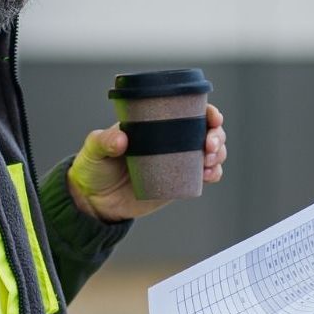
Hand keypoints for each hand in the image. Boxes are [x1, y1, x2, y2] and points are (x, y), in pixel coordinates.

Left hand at [67, 104, 227, 221]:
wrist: (95, 201)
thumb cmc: (94, 168)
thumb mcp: (95, 149)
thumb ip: (105, 142)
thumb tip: (121, 139)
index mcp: (156, 124)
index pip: (189, 112)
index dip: (207, 112)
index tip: (212, 118)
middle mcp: (172, 140)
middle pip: (207, 131)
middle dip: (217, 135)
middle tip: (209, 146)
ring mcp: (178, 161)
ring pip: (211, 152)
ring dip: (219, 154)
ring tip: (209, 161)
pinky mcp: (179, 182)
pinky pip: (206, 176)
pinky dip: (214, 174)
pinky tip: (210, 175)